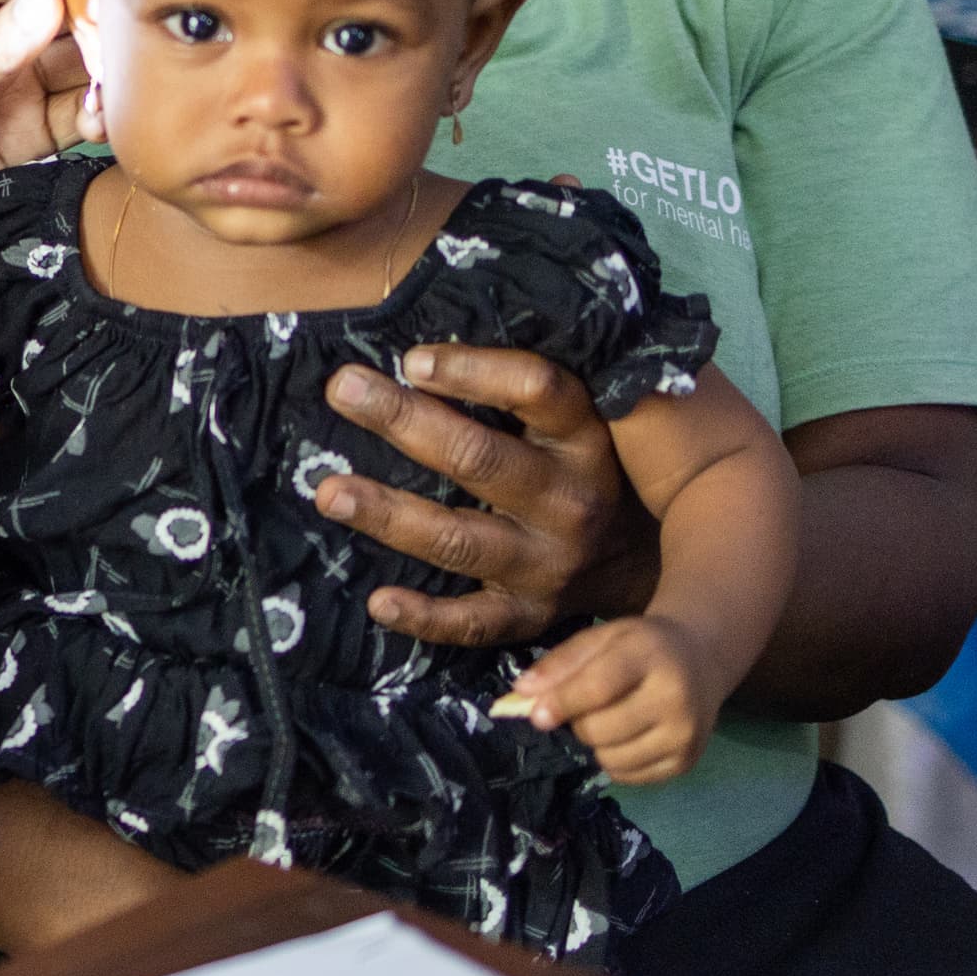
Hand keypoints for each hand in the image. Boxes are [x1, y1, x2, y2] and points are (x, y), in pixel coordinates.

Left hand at [0, 0, 99, 311]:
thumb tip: (49, 0)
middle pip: (58, 9)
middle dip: (93, 20)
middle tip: (112, 47)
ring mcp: (3, 90)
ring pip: (73, 63)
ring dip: (102, 70)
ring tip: (115, 86)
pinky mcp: (18, 140)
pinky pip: (71, 116)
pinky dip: (95, 115)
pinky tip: (101, 121)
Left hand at [311, 346, 657, 646]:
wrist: (646, 564)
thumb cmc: (587, 470)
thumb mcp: (580, 422)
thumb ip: (523, 391)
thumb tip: (425, 351)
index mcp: (585, 439)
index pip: (536, 391)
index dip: (473, 371)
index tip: (410, 359)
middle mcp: (570, 501)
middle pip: (480, 458)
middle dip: (405, 421)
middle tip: (343, 389)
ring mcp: (549, 564)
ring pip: (461, 538)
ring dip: (390, 514)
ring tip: (329, 492)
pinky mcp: (531, 616)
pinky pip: (474, 623)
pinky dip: (426, 617)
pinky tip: (378, 601)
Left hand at [496, 614, 721, 784]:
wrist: (700, 660)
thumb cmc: (640, 647)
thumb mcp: (602, 638)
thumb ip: (560, 663)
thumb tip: (521, 694)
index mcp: (650, 656)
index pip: (597, 688)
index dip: (561, 703)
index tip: (537, 716)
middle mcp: (675, 697)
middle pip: (599, 730)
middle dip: (579, 722)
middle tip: (588, 707)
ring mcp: (685, 734)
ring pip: (610, 758)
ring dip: (596, 744)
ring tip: (610, 720)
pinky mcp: (687, 762)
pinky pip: (629, 777)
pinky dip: (615, 761)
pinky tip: (627, 736)